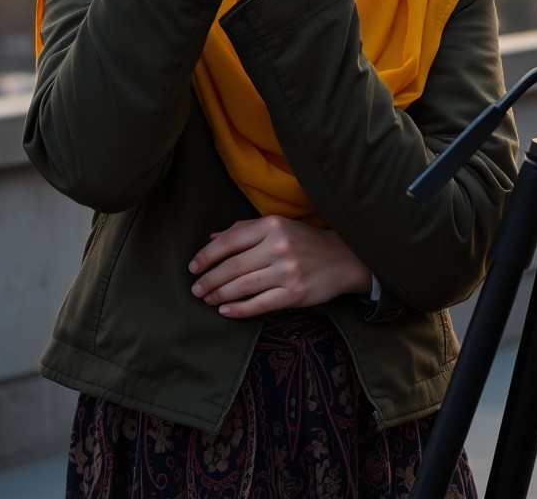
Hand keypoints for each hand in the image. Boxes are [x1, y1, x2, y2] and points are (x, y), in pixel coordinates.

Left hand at [188, 215, 372, 317]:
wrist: (343, 257)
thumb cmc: (305, 240)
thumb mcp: (277, 226)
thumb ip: (244, 230)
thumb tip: (212, 238)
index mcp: (272, 225)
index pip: (230, 241)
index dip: (207, 256)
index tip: (193, 267)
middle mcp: (278, 246)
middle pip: (232, 266)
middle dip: (209, 279)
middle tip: (195, 289)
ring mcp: (287, 271)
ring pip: (243, 286)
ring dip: (220, 295)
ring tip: (207, 299)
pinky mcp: (295, 293)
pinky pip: (260, 304)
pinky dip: (239, 310)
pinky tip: (225, 311)